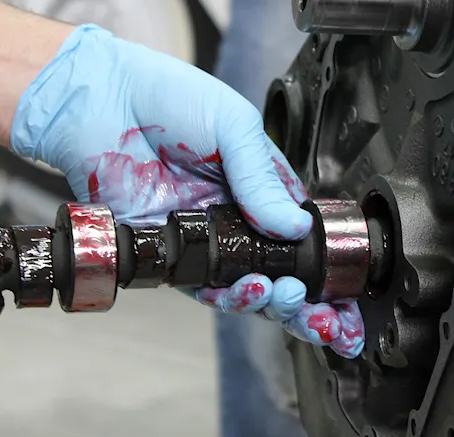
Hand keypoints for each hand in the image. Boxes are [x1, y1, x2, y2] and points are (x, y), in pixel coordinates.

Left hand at [10, 25, 364, 357]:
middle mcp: (239, 218)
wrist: (106, 99)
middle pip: (283, 272)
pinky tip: (251, 292)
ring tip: (290, 299)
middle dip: (310, 303)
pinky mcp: (171, 251)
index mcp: (264, 187)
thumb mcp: (234, 127)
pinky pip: (205, 284)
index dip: (327, 268)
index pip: (305, 237)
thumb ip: (264, 181)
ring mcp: (206, 238)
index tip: (347, 292)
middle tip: (330, 320)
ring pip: (249, 286)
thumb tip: (296, 227)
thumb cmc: (170, 98)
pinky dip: (230, 295)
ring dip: (276, 304)